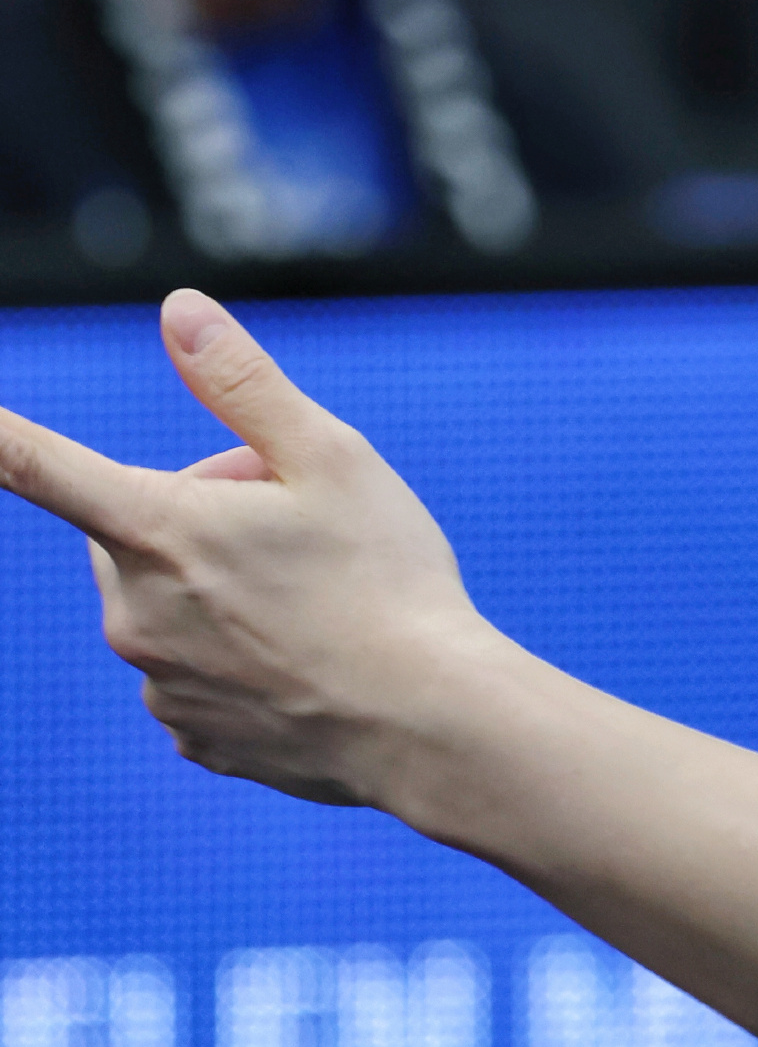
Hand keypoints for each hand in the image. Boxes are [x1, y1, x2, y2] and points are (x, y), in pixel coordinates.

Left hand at [0, 289, 482, 803]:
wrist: (428, 724)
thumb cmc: (387, 580)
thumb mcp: (332, 456)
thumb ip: (243, 381)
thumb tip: (178, 311)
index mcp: (159, 530)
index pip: (40, 467)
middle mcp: (135, 612)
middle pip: (135, 530)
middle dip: (197, 514)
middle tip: (294, 523)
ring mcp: (157, 683)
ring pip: (166, 604)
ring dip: (218, 587)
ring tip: (318, 598)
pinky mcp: (189, 736)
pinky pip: (192, 672)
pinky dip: (236, 656)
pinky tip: (306, 658)